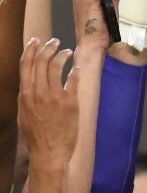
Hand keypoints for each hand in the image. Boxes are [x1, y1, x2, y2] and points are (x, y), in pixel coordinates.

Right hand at [18, 38, 78, 164]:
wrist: (49, 151)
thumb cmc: (36, 134)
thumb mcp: (24, 113)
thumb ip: (27, 95)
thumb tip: (30, 80)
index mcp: (25, 94)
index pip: (27, 65)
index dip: (31, 49)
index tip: (36, 41)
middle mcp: (40, 92)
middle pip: (43, 61)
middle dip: (49, 47)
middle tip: (55, 42)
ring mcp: (56, 96)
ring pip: (58, 66)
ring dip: (63, 55)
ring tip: (67, 51)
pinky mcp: (71, 102)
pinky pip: (74, 79)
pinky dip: (75, 70)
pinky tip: (76, 66)